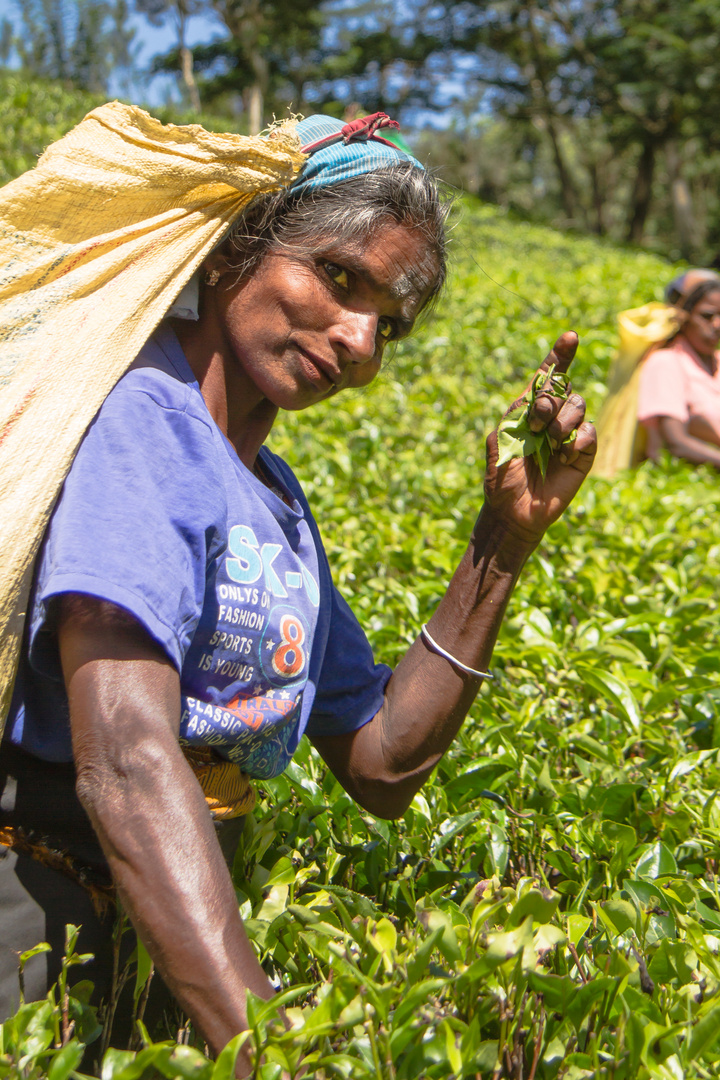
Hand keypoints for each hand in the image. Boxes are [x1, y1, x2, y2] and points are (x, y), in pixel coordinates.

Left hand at [483, 331, 595, 542]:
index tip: (570, 337)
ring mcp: (569, 435)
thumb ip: (514, 415)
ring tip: (550, 443)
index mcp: (529, 411)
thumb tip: (534, 399)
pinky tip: (565, 456)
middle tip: (534, 424)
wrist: (514, 512)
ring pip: (579, 406)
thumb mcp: (499, 441)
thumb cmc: (502, 478)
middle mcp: (552, 418)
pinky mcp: (583, 454)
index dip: (559, 356)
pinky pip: (590, 433)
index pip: (548, 378)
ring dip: (563, 421)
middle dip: (550, 401)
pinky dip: (578, 441)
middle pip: (565, 388)